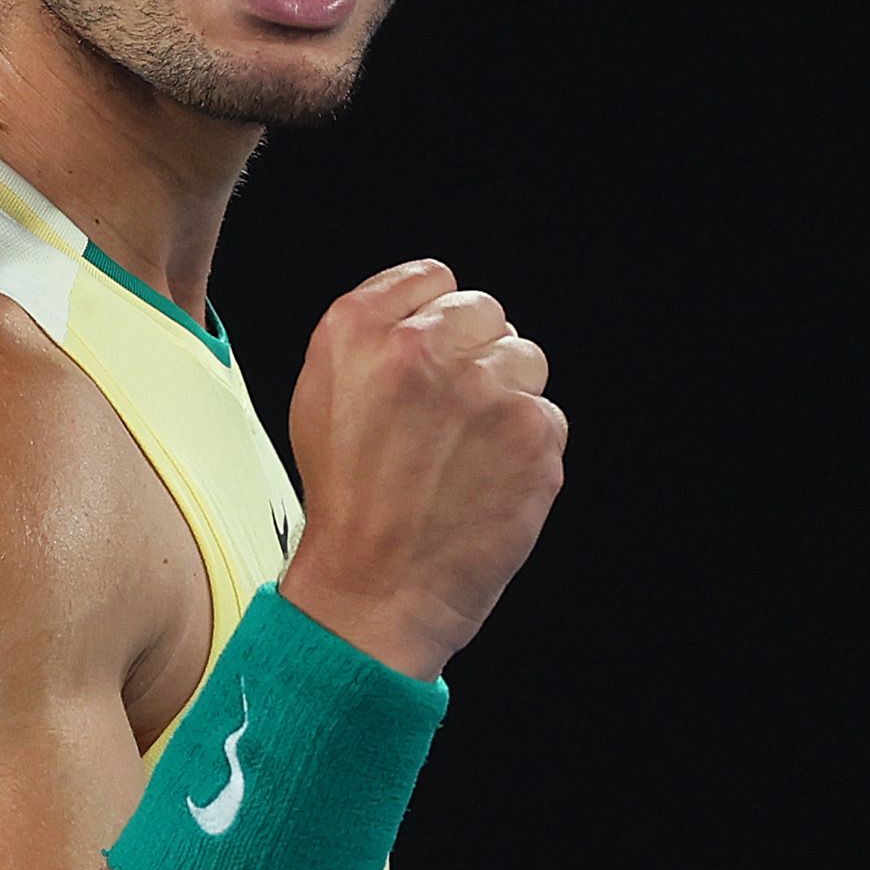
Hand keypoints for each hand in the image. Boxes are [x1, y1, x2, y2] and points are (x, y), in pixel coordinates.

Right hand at [274, 260, 565, 679]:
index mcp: (360, 330)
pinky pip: (549, 416)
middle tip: (448, 416)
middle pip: (486, 312)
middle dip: (474, 355)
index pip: (434, 279)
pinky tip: (487, 479)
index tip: (431, 358)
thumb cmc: (347, 502)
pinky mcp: (532, 434)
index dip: (435, 321)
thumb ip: (370, 338)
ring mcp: (484, 389)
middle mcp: (423, 349)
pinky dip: (527, 448)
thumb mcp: (319, 397)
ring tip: (466, 452)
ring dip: (507, 398)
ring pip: (526, 359)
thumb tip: (424, 310)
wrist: (374, 590)